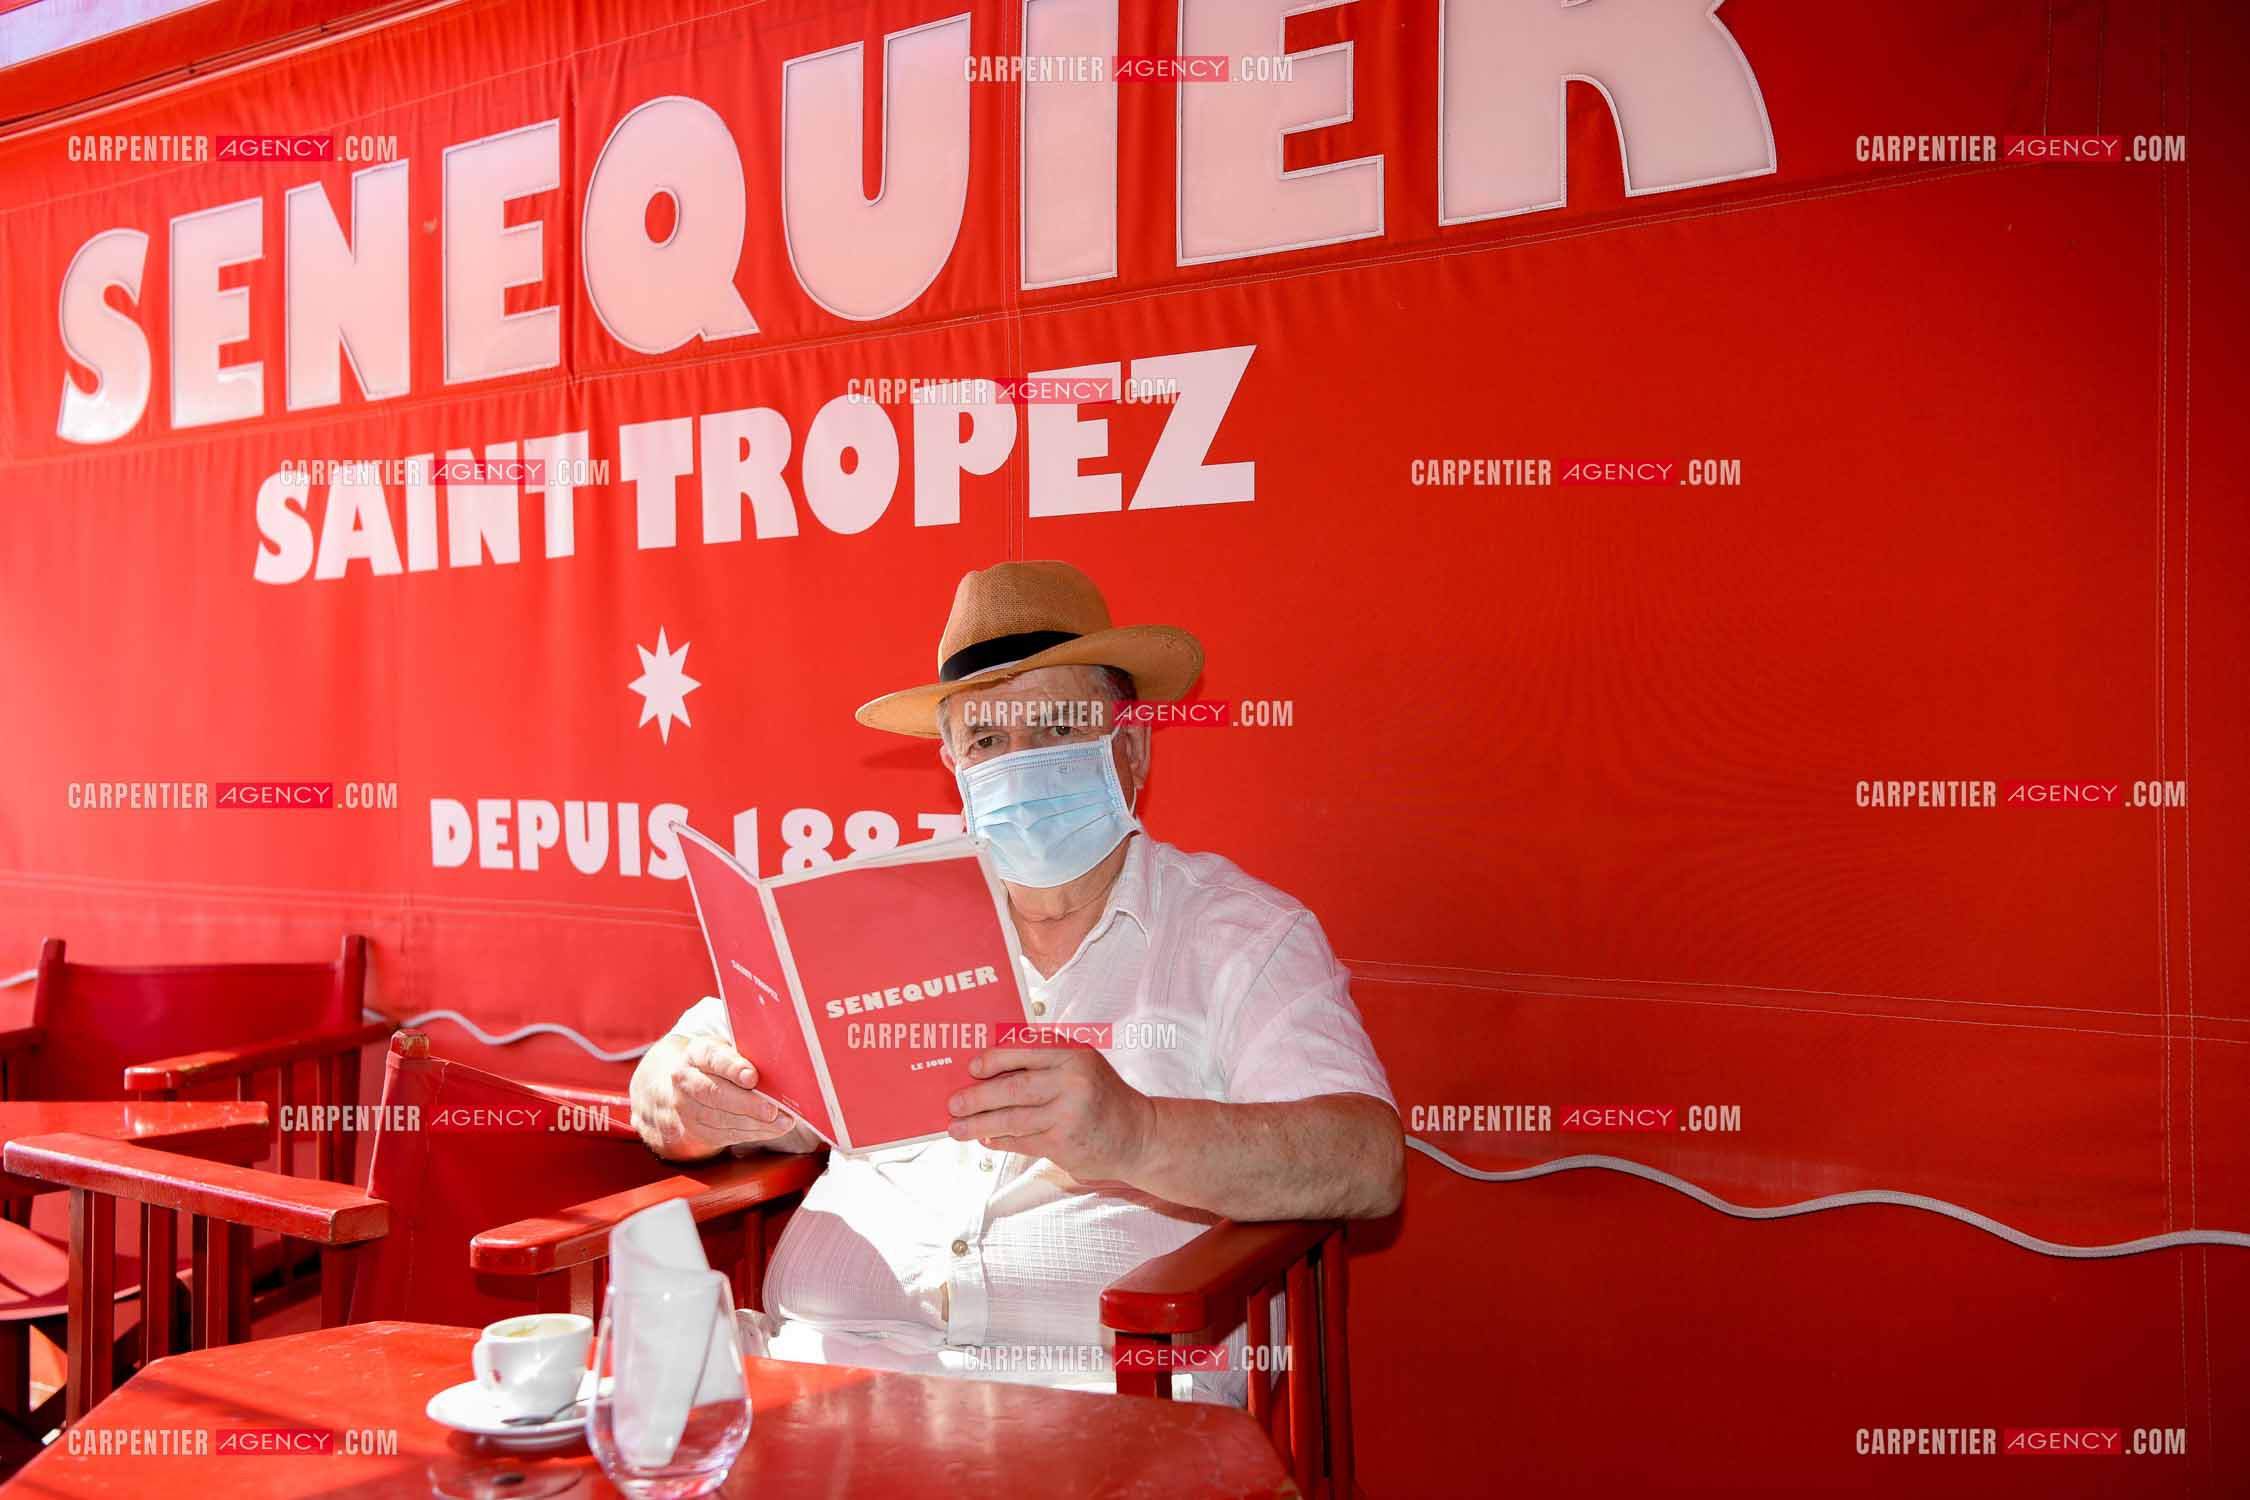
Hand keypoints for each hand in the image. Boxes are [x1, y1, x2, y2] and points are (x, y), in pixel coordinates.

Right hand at [632, 1035, 801, 1159]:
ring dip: (754, 1124)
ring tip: (782, 1123)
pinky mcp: (694, 1130)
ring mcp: (686, 1108)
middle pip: (715, 1093)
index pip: (713, 1058)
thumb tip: (782, 1061)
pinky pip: (724, 1134)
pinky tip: (770, 1130)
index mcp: (697, 1053)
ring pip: (720, 1118)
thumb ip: (745, 1053)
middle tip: (773, 1110)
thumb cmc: (715, 1066)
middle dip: (747, 1103)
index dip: (732, 1067)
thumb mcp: (724, 1051)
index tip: (752, 1076)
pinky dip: (751, 1134)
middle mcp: (686, 1080)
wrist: (674, 1090)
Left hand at [945, 1046, 1155, 1183]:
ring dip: (980, 1124)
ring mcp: (1068, 1113)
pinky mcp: (1065, 1142)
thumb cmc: (1102, 1096)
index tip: (971, 1067)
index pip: (1024, 1050)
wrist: (1137, 1134)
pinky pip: (1023, 1141)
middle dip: (977, 1097)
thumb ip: (1044, 1060)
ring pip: (1013, 1119)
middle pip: (1012, 1088)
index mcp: (1072, 1053)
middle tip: (954, 1103)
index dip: (993, 1059)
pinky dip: (1001, 1141)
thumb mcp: (1080, 1064)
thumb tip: (991, 1069)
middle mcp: (1072, 1081)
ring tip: (958, 1128)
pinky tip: (987, 1140)